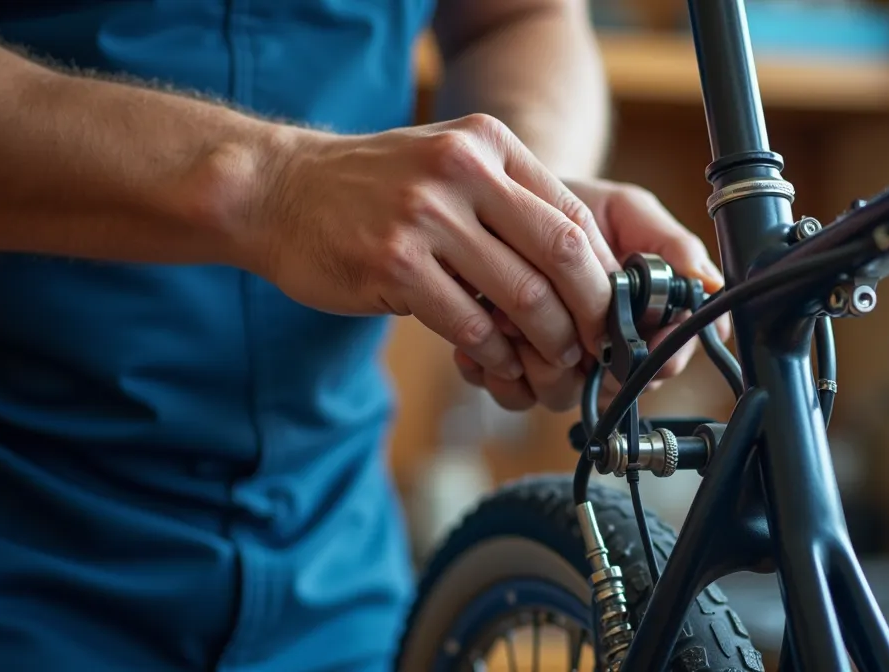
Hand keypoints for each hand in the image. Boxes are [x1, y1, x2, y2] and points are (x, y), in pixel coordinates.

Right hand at [251, 114, 617, 382]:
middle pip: (559, 253)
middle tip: (596, 346)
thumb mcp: (446, 164)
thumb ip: (509, 200)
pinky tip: (497, 363)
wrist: (276, 190)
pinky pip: (469, 325)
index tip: (611, 311)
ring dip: (546, 341)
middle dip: (590, 311)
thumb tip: (582, 271)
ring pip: (521, 295)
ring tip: (552, 361)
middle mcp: (460, 170)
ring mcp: (424, 216)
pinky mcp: (393, 264)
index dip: (602, 272)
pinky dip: (494, 354)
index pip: (573, 213)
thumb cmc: (371, 188)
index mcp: (486, 143)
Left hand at [453, 178, 731, 411]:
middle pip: (612, 390)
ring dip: (537, 357)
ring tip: (514, 314)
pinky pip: (512, 395)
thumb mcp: (627, 211)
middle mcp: (603, 353)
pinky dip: (497, 366)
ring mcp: (557, 367)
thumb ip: (670, 246)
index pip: (666, 361)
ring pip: (560, 397)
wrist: (504, 205)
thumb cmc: (571, 207)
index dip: (661, 357)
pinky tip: (489, 325)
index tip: (647, 337)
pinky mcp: (511, 373)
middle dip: (589, 359)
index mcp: (642, 321)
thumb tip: (710, 283)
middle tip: (566, 319)